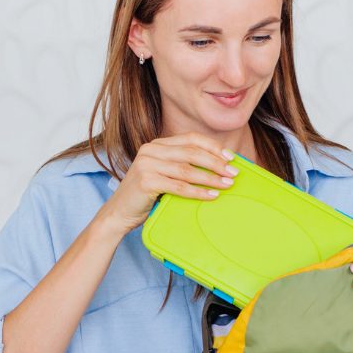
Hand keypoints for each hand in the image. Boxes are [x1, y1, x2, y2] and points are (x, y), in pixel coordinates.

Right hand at [96, 132, 238, 235]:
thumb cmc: (145, 196)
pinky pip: (179, 186)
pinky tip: (211, 195)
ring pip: (187, 169)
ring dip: (211, 177)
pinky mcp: (146, 181)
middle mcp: (151, 150)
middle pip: (192, 152)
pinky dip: (198, 191)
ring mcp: (147, 165)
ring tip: (227, 184)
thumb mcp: (163, 175)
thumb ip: (181, 167)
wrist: (118, 213)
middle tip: (233, 173)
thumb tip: (217, 169)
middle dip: (216, 162)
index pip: (191, 138)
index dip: (213, 146)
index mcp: (157, 145)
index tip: (231, 157)